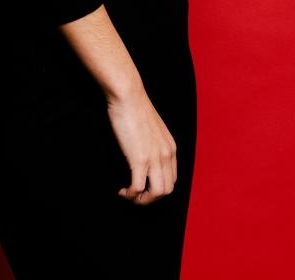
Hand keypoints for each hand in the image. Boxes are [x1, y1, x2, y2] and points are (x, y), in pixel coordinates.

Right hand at [106, 85, 177, 204]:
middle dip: (150, 198)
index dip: (158, 188)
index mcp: (170, 147)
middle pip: (166, 190)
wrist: (128, 95)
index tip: (143, 187)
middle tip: (135, 195)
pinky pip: (138, 187)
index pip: (172, 179)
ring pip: (156, 193)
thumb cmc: (135, 108)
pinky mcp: (140, 158)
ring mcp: (154, 157)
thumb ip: (153, 143)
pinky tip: (122, 190)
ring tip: (129, 195)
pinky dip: (130, 194)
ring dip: (142, 199)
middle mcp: (167, 154)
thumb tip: (144, 155)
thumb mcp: (152, 128)